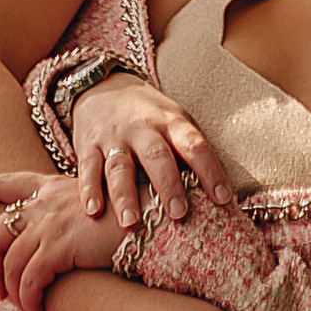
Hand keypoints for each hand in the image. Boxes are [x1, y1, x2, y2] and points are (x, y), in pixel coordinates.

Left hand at [0, 170, 128, 310]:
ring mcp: (51, 222)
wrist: (156, 222)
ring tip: (24, 310)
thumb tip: (55, 244)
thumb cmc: (134, 218)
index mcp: (54, 187)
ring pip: (9, 262)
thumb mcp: (97, 207)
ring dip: (11, 292)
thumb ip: (70, 218)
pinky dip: (28, 302)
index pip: (6, 182)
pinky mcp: (59, 246)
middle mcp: (47, 201)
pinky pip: (28, 281)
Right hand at [70, 74, 233, 223]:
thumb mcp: (175, 122)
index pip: (195, 145)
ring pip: (119, 166)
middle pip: (157, 156)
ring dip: (125, 195)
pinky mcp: (88, 145)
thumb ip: (192, 152)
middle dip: (168, 185)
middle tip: (178, 215)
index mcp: (172, 122)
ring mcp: (114, 136)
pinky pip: (87, 168)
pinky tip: (93, 211)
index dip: (210, 171)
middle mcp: (143, 128)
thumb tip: (223, 195)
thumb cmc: (150, 117)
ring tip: (131, 223)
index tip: (222, 199)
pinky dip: (89, 189)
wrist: (104, 86)